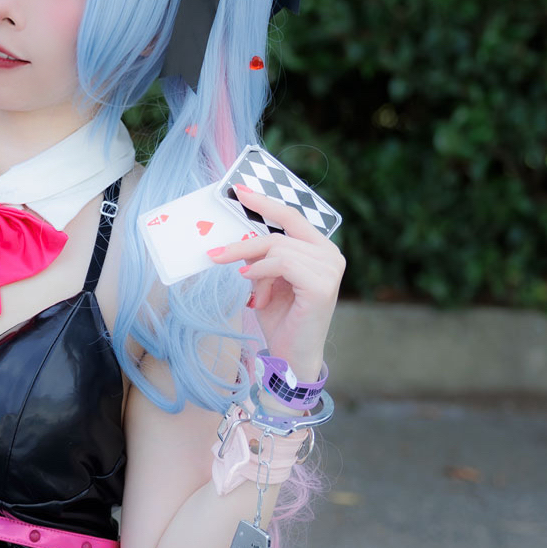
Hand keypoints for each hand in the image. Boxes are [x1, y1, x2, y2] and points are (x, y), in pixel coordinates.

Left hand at [205, 183, 345, 377]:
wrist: (291, 356)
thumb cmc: (281, 319)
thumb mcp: (267, 280)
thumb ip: (261, 257)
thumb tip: (238, 235)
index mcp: (321, 249)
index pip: (292, 216)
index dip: (265, 203)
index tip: (239, 191)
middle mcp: (331, 255)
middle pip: (279, 233)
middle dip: (244, 244)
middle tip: (215, 254)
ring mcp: (330, 269)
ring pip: (277, 248)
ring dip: (255, 270)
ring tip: (255, 294)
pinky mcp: (322, 284)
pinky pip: (282, 263)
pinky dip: (262, 273)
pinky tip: (256, 292)